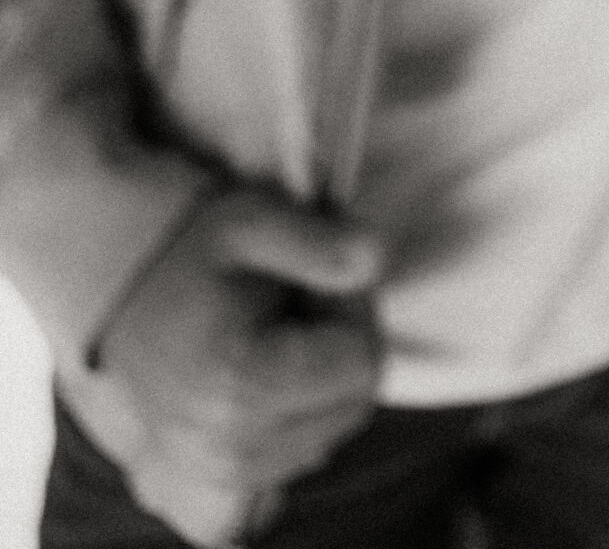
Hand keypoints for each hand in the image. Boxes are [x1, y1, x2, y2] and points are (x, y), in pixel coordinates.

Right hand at [98, 187, 383, 546]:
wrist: (120, 293)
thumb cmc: (193, 253)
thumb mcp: (254, 220)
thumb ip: (321, 241)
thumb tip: (376, 261)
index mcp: (239, 383)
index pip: (364, 364)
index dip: (354, 314)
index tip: (316, 288)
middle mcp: (224, 448)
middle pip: (350, 410)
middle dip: (339, 356)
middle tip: (295, 315)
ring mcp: (209, 481)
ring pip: (321, 444)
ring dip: (312, 397)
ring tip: (268, 348)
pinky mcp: (194, 500)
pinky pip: (266, 500)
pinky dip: (278, 456)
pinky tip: (258, 409)